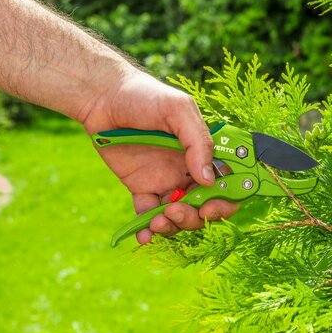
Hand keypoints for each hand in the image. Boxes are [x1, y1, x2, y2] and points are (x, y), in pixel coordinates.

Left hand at [83, 69, 239, 244]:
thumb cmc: (145, 96)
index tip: (212, 206)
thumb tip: (208, 179)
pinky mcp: (141, 189)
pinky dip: (148, 231)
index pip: (228, 183)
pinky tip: (144, 236)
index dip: (226, 201)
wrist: (103, 99)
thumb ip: (198, 141)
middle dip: (196, 217)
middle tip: (177, 211)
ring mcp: (166, 182)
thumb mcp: (178, 110)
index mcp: (204, 153)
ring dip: (174, 226)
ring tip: (158, 222)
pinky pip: (148, 216)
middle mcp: (189, 170)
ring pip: (179, 216)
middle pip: (205, 207)